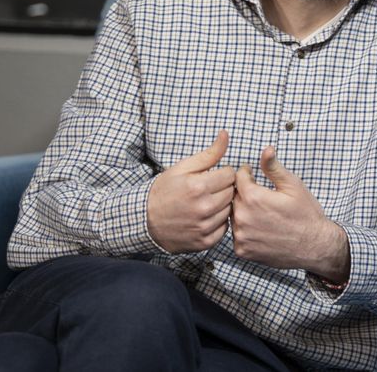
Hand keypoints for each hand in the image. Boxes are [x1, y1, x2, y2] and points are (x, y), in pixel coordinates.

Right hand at [147, 130, 235, 253]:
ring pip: (230, 210)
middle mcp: (204, 208)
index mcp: (198, 186)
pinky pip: (224, 228)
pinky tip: (205, 217)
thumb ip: (209, 153)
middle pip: (232, 192)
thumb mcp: (182, 168)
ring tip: (206, 203)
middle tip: (208, 189)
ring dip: (222, 205)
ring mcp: (204, 227)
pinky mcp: (205, 241)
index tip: (213, 176)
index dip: (223, 173)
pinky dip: (218, 222)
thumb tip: (225, 135)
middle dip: (223, 188)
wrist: (145, 221)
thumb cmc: (164, 191)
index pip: (230, 174)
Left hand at [232, 147, 349, 283]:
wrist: (314, 247)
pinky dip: (245, 230)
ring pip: (233, 215)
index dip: (246, 173)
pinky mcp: (242, 250)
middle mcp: (242, 217)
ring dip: (243, 211)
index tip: (252, 175)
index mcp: (253, 198)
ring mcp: (241, 236)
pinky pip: (236, 234)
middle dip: (244, 193)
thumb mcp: (293, 186)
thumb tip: (266, 149)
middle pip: (234, 196)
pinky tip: (260, 228)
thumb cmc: (306, 214)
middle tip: (261, 196)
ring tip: (262, 213)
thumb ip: (273, 167)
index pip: (238, 177)